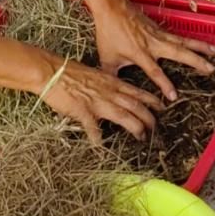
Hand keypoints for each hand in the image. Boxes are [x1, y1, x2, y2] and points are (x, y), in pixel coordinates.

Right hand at [41, 58, 162, 141]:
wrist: (51, 71)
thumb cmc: (70, 73)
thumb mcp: (94, 76)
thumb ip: (106, 86)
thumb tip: (114, 94)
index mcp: (111, 83)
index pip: (138, 92)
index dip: (152, 101)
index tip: (163, 107)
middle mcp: (108, 92)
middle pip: (135, 105)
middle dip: (148, 117)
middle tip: (155, 128)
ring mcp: (97, 101)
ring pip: (122, 115)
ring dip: (134, 127)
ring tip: (141, 137)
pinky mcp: (82, 110)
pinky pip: (91, 126)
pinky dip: (96, 135)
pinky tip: (99, 144)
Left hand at [92, 0, 214, 100]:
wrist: (112, 8)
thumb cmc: (108, 33)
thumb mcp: (107, 58)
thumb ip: (111, 75)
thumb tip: (110, 92)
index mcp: (140, 53)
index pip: (154, 71)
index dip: (164, 84)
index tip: (174, 96)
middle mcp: (153, 44)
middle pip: (178, 53)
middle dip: (195, 61)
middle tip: (210, 69)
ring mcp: (159, 35)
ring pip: (183, 42)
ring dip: (201, 47)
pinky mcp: (161, 30)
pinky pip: (180, 37)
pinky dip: (193, 41)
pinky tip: (204, 45)